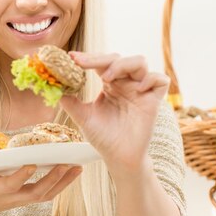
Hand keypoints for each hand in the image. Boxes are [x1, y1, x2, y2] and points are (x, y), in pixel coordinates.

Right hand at [0, 164, 81, 215]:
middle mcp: (13, 196)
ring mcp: (22, 198)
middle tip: (67, 164)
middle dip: (53, 178)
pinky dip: (63, 182)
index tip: (32, 164)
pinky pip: (50, 192)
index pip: (10, 184)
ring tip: (78, 166)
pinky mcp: (29, 197)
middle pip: (37, 191)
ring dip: (64, 181)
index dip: (21, 176)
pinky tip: (74, 170)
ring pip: (48, 193)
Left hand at [60, 52, 168, 174]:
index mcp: (110, 84)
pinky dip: (151, 79)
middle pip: (118, 57)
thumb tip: (54, 87)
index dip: (88, 57)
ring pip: (139, 61)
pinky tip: (137, 89)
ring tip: (107, 78)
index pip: (101, 63)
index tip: (71, 57)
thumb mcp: (83, 117)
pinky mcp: (154, 101)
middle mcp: (126, 83)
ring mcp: (141, 90)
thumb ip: (70, 102)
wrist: (119, 158)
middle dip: (99, 58)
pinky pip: (161, 80)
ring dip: (122, 64)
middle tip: (82, 64)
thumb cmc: (104, 138)